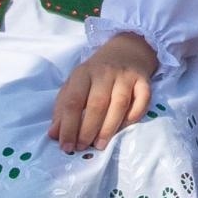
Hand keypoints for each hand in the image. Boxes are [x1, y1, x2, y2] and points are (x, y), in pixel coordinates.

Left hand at [49, 33, 158, 151]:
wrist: (126, 50)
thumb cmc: (96, 73)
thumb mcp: (75, 84)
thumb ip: (63, 109)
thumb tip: (53, 135)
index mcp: (83, 73)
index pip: (73, 101)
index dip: (68, 126)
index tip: (66, 146)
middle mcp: (105, 72)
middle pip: (97, 104)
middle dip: (88, 130)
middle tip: (83, 148)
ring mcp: (126, 76)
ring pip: (119, 104)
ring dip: (109, 128)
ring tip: (99, 145)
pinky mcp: (144, 80)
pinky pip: (142, 100)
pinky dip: (134, 116)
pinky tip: (123, 128)